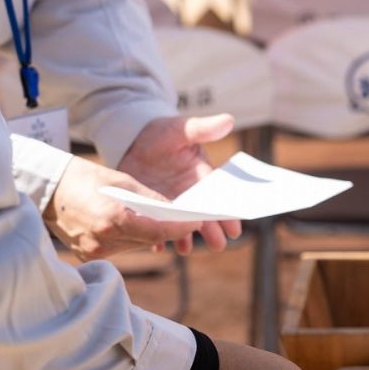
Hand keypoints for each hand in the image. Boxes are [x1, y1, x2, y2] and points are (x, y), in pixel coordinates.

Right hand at [44, 155, 202, 259]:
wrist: (46, 189)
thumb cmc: (84, 178)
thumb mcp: (122, 181)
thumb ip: (151, 199)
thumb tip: (175, 210)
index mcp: (113, 219)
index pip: (159, 232)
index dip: (180, 228)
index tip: (195, 223)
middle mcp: (104, 240)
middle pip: (149, 240)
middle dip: (164, 228)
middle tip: (177, 217)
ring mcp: (95, 251)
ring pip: (135, 245)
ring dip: (144, 233)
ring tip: (138, 214)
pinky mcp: (88, 256)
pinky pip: (119, 248)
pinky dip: (126, 237)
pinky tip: (118, 222)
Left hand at [117, 114, 242, 253]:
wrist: (134, 140)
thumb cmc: (162, 133)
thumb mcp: (182, 129)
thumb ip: (203, 128)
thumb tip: (229, 120)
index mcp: (202, 177)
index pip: (218, 197)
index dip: (228, 213)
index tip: (235, 227)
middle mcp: (189, 194)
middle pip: (203, 215)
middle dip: (212, 230)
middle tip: (219, 245)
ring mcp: (170, 202)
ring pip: (180, 223)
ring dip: (183, 236)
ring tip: (184, 249)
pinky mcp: (151, 207)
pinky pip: (156, 224)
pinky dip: (156, 236)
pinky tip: (157, 246)